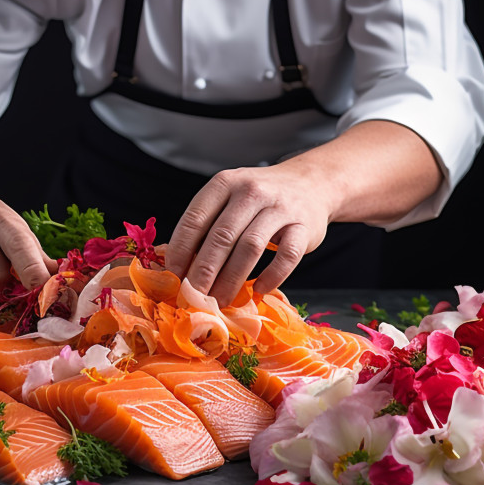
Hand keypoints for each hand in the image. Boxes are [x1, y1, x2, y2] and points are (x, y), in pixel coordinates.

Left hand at [164, 163, 331, 305]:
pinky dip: (272, 276)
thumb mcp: (230, 197)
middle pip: (222, 236)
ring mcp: (280, 207)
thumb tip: (177, 266)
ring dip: (232, 279)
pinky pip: (287, 256)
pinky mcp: (304, 226)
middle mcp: (251, 191)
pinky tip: (259, 289)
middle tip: (193, 298)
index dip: (181, 250)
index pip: (195, 218)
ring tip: (220, 301)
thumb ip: (207, 224)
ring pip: (250, 247)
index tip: (173, 277)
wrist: (310, 183)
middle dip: (203, 272)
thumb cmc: (260, 198)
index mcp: (225, 183)